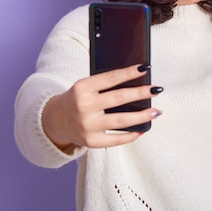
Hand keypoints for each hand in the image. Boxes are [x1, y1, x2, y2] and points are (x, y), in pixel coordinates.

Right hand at [41, 64, 162, 149]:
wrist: (54, 120)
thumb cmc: (76, 99)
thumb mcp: (84, 86)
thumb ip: (104, 84)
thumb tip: (135, 83)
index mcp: (82, 88)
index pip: (110, 78)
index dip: (129, 73)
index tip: (145, 68)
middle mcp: (84, 106)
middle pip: (119, 98)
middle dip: (141, 93)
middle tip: (157, 89)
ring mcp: (87, 126)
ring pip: (121, 121)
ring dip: (142, 116)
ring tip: (156, 111)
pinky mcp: (91, 141)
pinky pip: (117, 139)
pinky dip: (132, 134)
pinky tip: (143, 128)